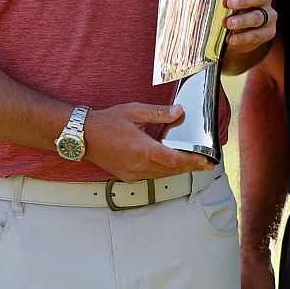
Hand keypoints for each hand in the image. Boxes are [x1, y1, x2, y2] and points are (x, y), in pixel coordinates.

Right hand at [83, 102, 215, 181]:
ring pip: (162, 175)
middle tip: (206, 164)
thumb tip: (179, 112)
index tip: (205, 161)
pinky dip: (163, 171)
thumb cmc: (106, 122)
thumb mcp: (134, 112)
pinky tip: (170, 164)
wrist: (83, 136)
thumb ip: (159, 113)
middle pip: (171, 170)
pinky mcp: (127, 176)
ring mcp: (131, 173)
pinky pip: (151, 176)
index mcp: (141, 149)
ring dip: (178, 170)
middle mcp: (137, 165)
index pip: (173, 159)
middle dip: (190, 167)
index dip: (192, 161)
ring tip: (193, 164)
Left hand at [223, 0, 275, 52]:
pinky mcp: (267, 32)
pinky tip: (231, 38)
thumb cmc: (225, 11)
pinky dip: (244, 37)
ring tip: (228, 23)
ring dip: (242, 20)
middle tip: (228, 3)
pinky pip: (257, 34)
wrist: (231, 35)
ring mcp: (268, 16)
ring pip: (258, 16)